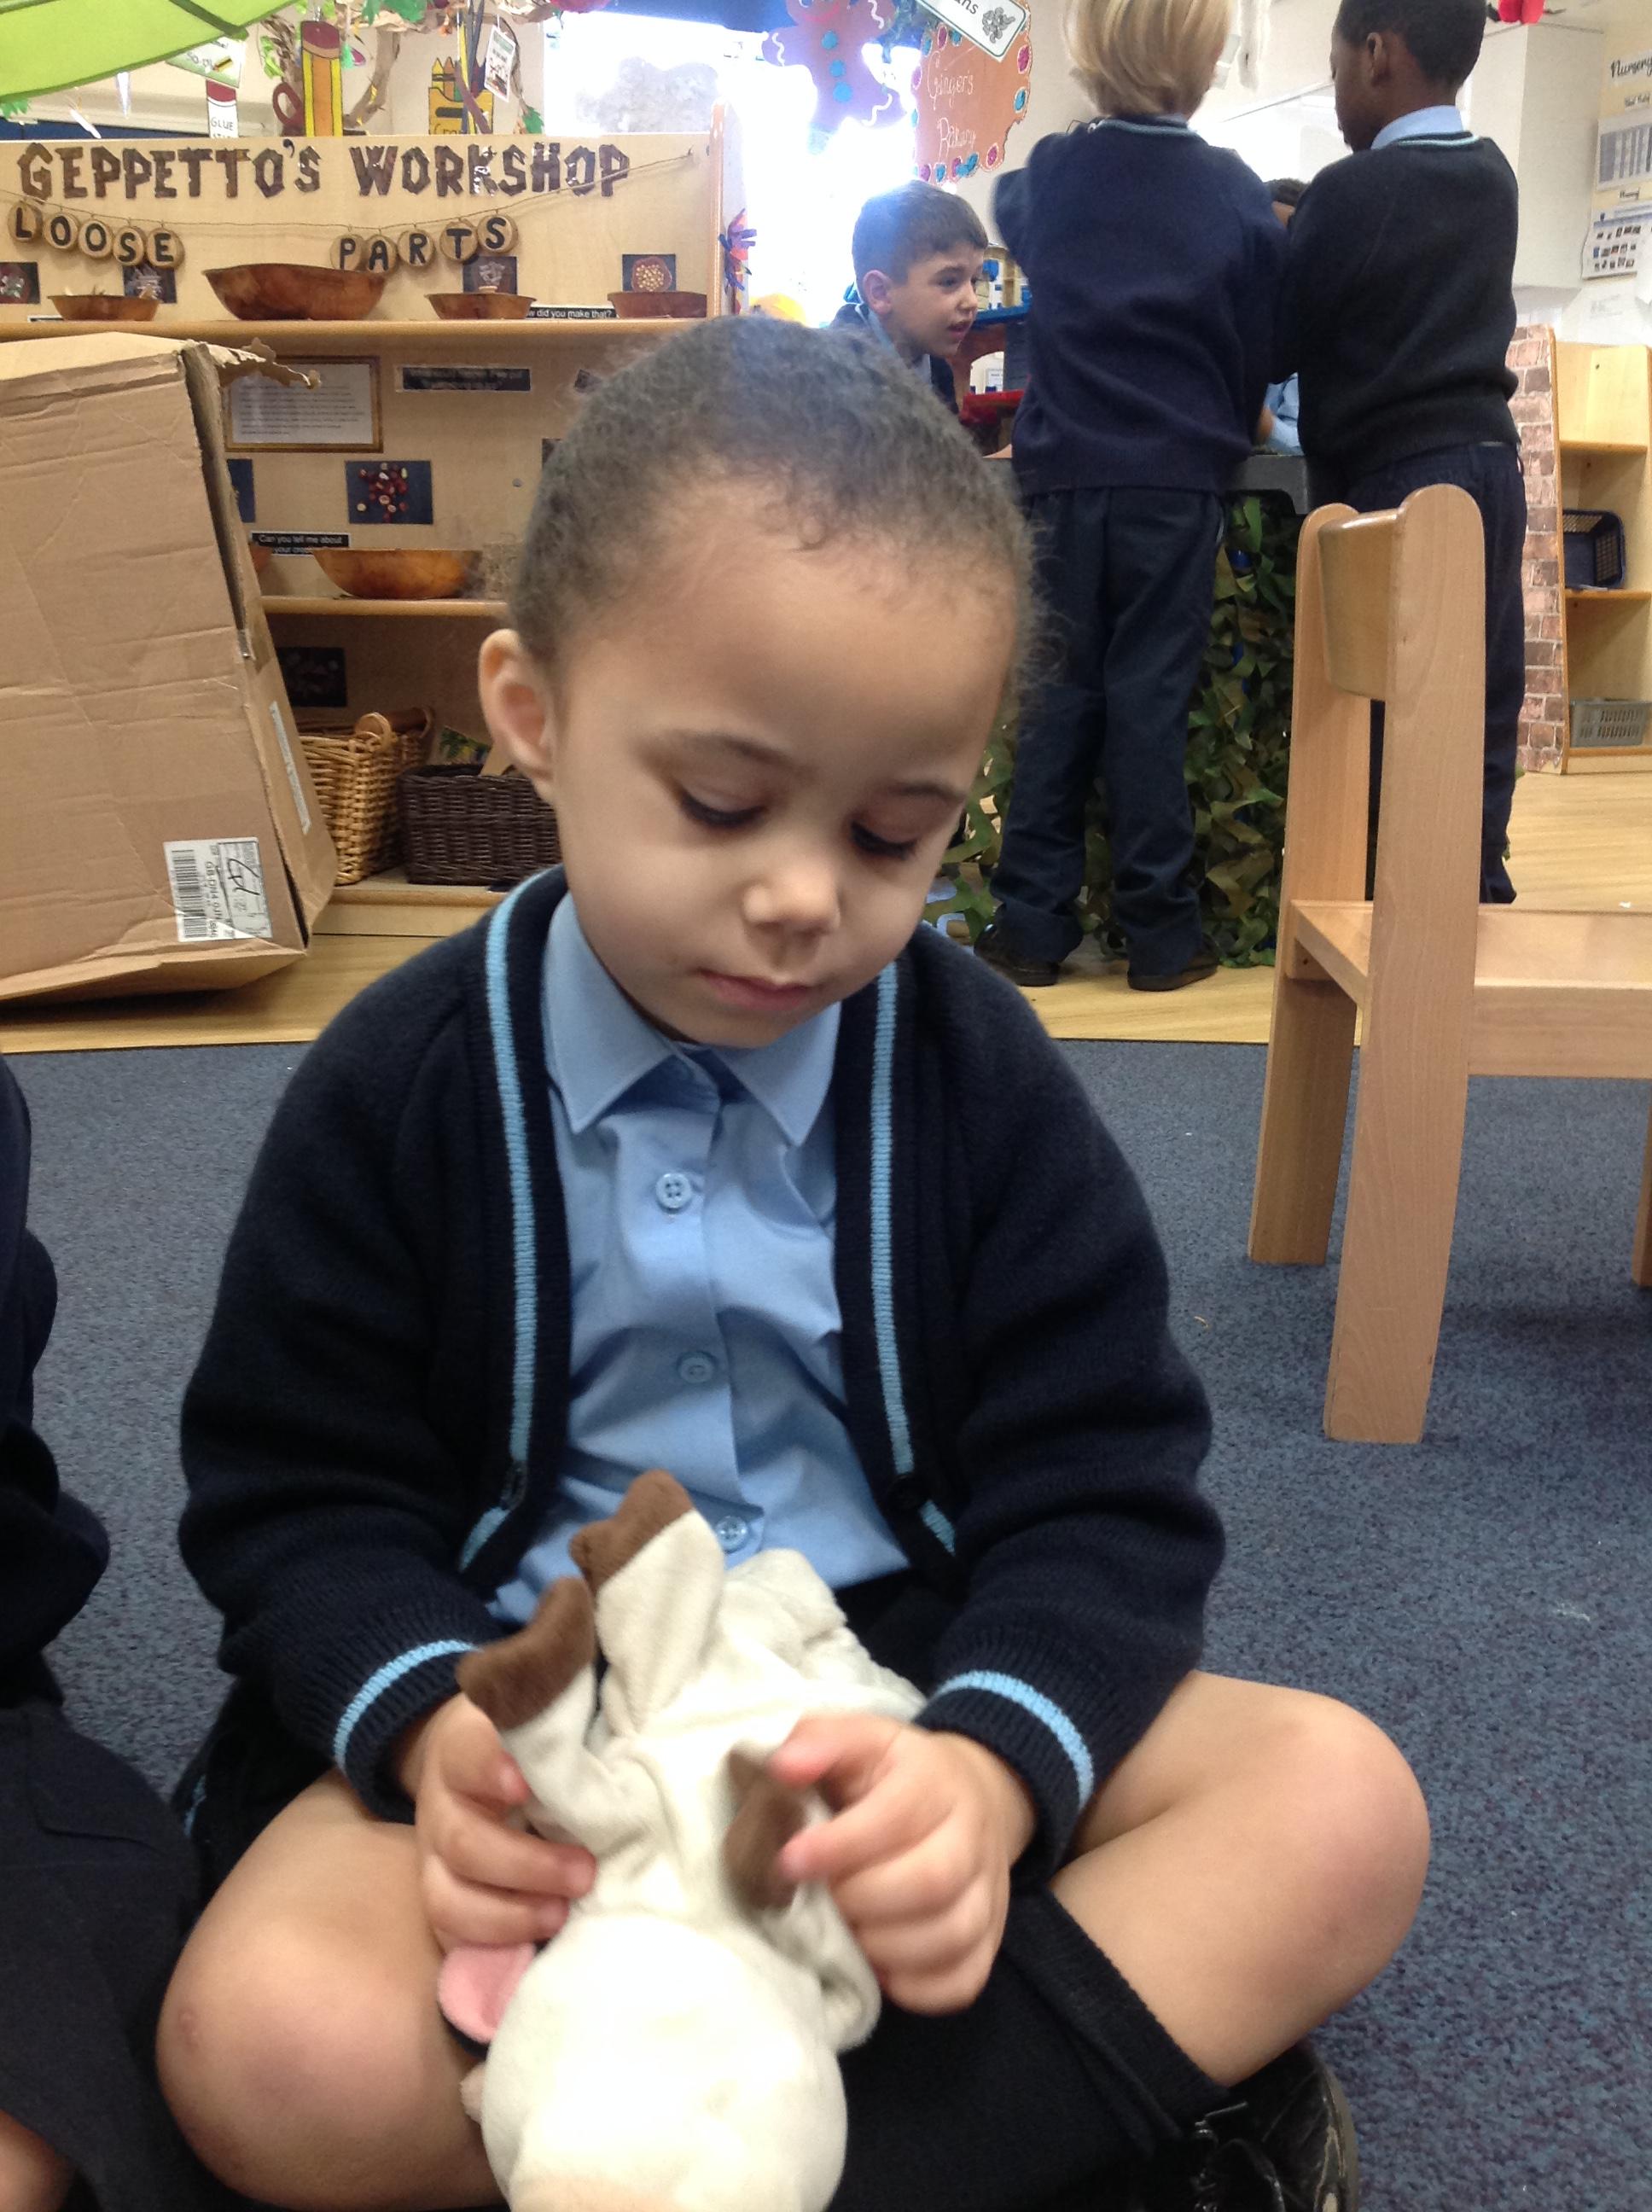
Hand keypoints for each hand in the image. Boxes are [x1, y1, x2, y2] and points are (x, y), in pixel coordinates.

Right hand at [397, 1693, 594, 1951]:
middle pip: (466, 1842)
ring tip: (562, 1915)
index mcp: (464, 1746)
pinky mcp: (441, 1896)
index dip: (492, 1769)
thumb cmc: (526, 1733)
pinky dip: (490, 1947)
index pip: (468, 1754)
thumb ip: (563, 1701)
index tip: (527, 1785)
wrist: (466, 1758)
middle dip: (526, 1864)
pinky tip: (535, 1948)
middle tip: (585, 1869)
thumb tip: (632, 1692)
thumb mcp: (539, 1703)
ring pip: (450, 1898)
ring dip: (509, 1915)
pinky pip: (449, 1936)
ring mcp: (434, 1857)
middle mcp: (441, 1804)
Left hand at [769, 1716, 1034, 2013]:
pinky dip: (916, 1987)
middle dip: (861, 1899)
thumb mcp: (858, 1740)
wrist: (970, 1795)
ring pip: (952, 1935)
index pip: (898, 1815)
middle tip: (821, 1901)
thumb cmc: (891, 1774)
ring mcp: (988, 1891)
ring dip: (884, 1947)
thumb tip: (783, 1767)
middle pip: (932, 1881)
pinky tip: (878, 1968)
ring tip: (845, 1934)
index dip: (842, 1844)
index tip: (789, 1861)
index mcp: (934, 1779)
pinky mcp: (989, 1939)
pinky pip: (963, 1980)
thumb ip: (818, 1741)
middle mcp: (972, 1835)